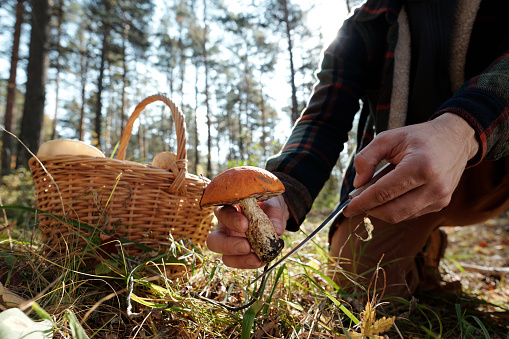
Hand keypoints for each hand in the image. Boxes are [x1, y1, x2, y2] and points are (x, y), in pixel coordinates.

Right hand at [206, 195, 287, 268]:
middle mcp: (224, 228)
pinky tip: (261, 260)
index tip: (244, 225)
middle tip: (246, 246)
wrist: (273, 216)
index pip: (222, 213)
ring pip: (225, 257)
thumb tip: (277, 231)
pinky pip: (239, 263)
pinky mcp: (239, 256)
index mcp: (228, 208)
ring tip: (257, 259)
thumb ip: (274, 214)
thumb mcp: (272, 205)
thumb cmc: (267, 205)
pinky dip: (250, 263)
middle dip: (228, 245)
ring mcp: (230, 244)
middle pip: (214, 240)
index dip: (230, 220)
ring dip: (240, 260)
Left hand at [343, 113, 478, 222]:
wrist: (456, 139)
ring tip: (375, 193)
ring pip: (401, 216)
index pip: (384, 193)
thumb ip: (366, 158)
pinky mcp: (441, 204)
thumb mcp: (388, 138)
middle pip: (392, 212)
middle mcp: (434, 186)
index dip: (362, 203)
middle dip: (370, 210)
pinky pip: (410, 214)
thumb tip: (357, 184)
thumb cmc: (419, 137)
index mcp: (421, 166)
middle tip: (357, 202)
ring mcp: (440, 198)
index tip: (347, 208)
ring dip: (382, 210)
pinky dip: (395, 208)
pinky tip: (392, 194)